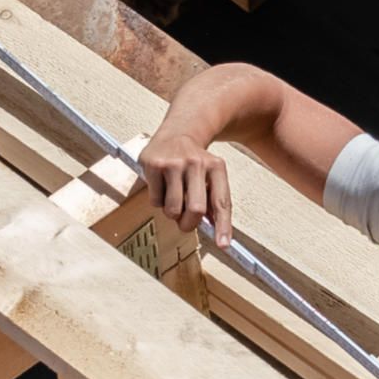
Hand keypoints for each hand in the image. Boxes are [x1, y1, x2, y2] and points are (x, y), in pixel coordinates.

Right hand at [138, 130, 233, 246]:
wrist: (176, 132)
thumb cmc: (195, 161)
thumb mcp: (211, 175)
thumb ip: (214, 200)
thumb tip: (216, 231)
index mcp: (216, 167)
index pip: (221, 202)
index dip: (223, 226)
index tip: (223, 245)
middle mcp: (197, 163)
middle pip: (196, 210)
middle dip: (189, 223)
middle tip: (186, 223)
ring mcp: (174, 163)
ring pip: (173, 209)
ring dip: (172, 213)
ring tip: (173, 201)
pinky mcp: (154, 165)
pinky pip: (156, 201)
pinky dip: (158, 202)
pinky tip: (162, 187)